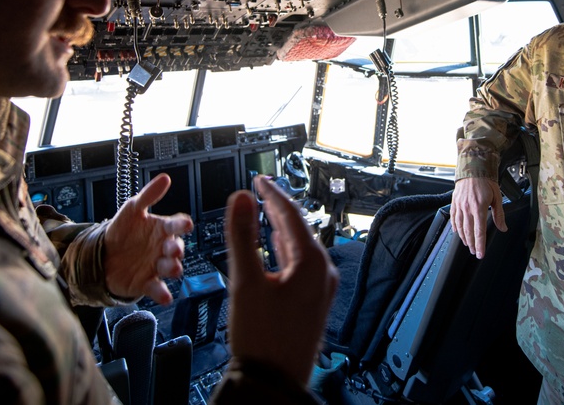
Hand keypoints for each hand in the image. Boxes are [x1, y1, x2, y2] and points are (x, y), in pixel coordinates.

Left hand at [103, 173, 192, 304]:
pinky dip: (162, 293)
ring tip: (173, 268)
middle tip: (173, 249)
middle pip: (176, 248)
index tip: (186, 223)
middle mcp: (162, 248)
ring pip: (170, 268)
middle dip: (177, 249)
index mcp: (161, 229)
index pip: (176, 225)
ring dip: (173, 268)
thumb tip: (165, 178)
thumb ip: (149, 195)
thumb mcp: (132, 209)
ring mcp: (156, 266)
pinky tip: (165, 296)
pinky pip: (157, 289)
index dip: (182, 224)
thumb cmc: (122, 230)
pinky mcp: (146, 283)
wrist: (101, 255)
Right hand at [225, 176, 338, 385]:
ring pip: (300, 247)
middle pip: (299, 229)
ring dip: (281, 228)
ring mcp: (319, 290)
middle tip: (261, 191)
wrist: (272, 382)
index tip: (259, 180)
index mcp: (311, 263)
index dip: (272, 194)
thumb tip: (241, 200)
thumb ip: (242, 236)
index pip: (291, 215)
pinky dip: (285, 250)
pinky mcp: (312, 303)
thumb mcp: (246, 281)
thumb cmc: (263, 340)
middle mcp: (321, 274)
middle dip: (278, 208)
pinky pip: (300, 265)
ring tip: (266, 213)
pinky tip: (275, 249)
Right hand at [449, 176, 505, 258]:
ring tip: (467, 244)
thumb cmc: (486, 181)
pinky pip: (453, 217)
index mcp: (479, 208)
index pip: (479, 231)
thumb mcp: (497, 197)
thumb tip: (503, 228)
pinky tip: (457, 232)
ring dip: (463, 237)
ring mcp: (459, 205)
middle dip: (472, 244)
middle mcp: (467, 208)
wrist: (473, 168)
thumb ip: (499, 215)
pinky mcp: (455, 202)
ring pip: (459, 226)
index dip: (480, 244)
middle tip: (475, 252)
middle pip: (468, 231)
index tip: (480, 253)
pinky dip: (455, 226)